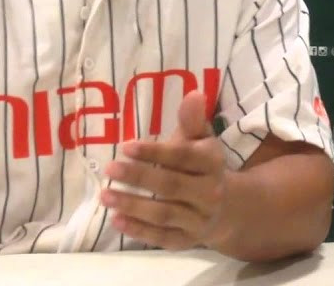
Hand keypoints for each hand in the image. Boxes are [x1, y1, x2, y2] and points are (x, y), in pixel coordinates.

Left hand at [100, 91, 227, 249]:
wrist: (228, 208)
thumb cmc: (203, 167)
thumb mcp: (201, 141)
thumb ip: (192, 120)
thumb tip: (193, 92)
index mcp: (212, 163)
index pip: (183, 157)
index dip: (155, 152)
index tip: (126, 146)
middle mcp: (210, 193)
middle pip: (171, 186)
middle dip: (139, 178)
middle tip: (110, 169)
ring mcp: (199, 220)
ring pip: (165, 214)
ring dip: (133, 206)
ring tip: (104, 195)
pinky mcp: (188, 241)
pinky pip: (163, 238)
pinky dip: (139, 230)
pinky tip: (116, 220)